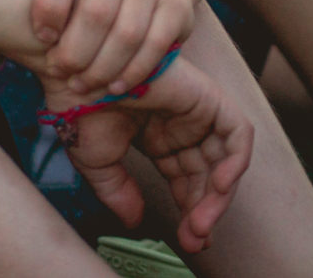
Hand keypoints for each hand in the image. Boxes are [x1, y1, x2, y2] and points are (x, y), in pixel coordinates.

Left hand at [20, 0, 194, 97]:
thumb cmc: (76, 3)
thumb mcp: (45, 3)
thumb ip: (7, 25)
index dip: (47, 6)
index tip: (41, 39)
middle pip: (96, 10)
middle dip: (75, 52)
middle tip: (63, 73)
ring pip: (127, 31)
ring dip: (103, 67)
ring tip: (85, 85)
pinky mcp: (174, 4)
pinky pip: (155, 44)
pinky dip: (133, 71)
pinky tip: (115, 85)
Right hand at [42, 56, 253, 252]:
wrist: (74, 71)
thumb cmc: (78, 104)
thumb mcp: (98, 161)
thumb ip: (118, 191)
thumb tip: (134, 220)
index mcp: (156, 136)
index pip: (184, 179)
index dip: (189, 209)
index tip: (188, 239)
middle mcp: (179, 125)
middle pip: (205, 175)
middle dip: (203, 210)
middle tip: (194, 239)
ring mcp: (195, 111)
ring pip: (224, 161)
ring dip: (217, 196)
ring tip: (199, 223)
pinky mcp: (207, 98)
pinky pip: (237, 133)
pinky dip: (235, 162)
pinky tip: (216, 186)